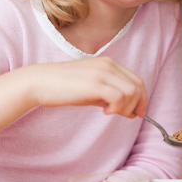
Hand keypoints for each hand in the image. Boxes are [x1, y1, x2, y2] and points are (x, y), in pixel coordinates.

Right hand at [0, 57, 147, 139]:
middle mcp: (109, 65)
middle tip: (130, 116)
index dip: (142, 97)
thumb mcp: (92, 90)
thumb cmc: (64, 88)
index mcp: (109, 64)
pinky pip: (119, 97)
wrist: (39, 82)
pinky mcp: (95, 83)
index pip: (136, 80)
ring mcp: (102, 73)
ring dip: (127, 107)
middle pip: (138, 85)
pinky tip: (105, 112)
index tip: (138, 112)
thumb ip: (109, 97)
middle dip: (139, 104)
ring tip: (111, 113)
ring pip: (132, 91)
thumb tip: (128, 111)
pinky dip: (118, 107)